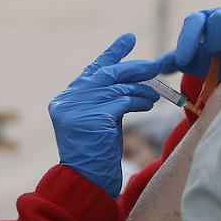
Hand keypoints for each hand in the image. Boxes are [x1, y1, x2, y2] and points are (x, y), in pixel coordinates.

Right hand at [49, 34, 160, 196]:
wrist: (86, 182)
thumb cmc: (97, 154)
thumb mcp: (100, 121)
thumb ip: (107, 100)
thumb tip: (135, 79)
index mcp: (66, 99)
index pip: (92, 70)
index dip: (112, 53)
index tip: (128, 38)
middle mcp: (67, 100)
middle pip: (106, 75)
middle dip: (133, 68)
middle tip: (154, 65)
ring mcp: (77, 108)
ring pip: (117, 88)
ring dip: (140, 89)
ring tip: (153, 95)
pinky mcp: (92, 117)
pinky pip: (122, 101)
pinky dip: (138, 100)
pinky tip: (147, 103)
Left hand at [158, 1, 220, 79]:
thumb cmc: (212, 61)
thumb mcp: (194, 63)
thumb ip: (176, 62)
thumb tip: (156, 68)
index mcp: (202, 22)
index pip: (193, 23)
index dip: (187, 40)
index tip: (184, 60)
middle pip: (219, 16)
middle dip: (216, 33)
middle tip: (216, 50)